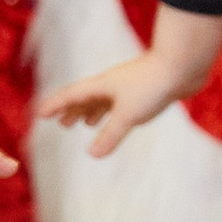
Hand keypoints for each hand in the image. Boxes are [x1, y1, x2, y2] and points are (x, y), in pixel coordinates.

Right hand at [39, 50, 183, 162]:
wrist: (181, 66)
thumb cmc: (151, 86)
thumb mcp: (128, 115)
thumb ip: (110, 135)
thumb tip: (92, 155)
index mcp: (101, 85)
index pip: (70, 95)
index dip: (54, 105)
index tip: (39, 113)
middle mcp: (110, 84)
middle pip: (85, 97)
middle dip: (72, 111)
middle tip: (61, 124)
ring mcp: (127, 86)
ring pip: (103, 100)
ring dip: (92, 112)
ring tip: (86, 124)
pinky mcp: (142, 90)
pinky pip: (119, 104)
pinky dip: (112, 113)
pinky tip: (119, 119)